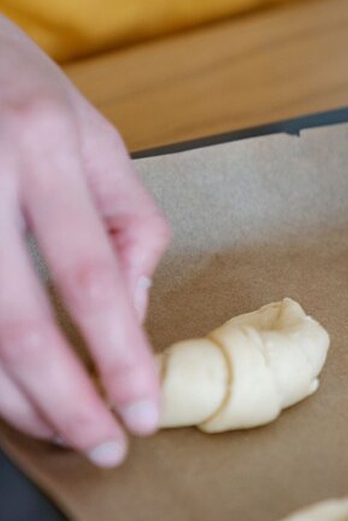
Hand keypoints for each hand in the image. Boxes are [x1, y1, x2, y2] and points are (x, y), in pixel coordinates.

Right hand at [0, 17, 168, 466]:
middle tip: (102, 445)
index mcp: (43, 148)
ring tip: (60, 430)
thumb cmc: (26, 93)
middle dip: (63, 401)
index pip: (90, 277)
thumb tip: (131, 316)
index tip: (142, 410)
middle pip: (16, 324)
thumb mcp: (100, 141)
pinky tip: (9, 391)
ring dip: (14, 400)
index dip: (119, 355)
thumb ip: (129, 227)